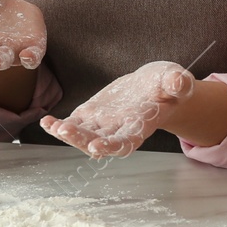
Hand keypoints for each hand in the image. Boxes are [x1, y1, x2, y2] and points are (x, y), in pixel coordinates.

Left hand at [40, 60, 192, 157]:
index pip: (125, 143)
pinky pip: (72, 124)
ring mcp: (102, 125)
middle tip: (66, 131)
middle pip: (98, 142)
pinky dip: (58, 126)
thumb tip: (180, 82)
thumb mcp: (175, 80)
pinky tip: (46, 122)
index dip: (110, 146)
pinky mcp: (91, 115)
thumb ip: (177, 84)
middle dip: (81, 139)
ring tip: (52, 125)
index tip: (96, 147)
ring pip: (82, 135)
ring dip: (66, 134)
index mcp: (139, 127)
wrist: (153, 86)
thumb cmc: (167, 85)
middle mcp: (118, 131)